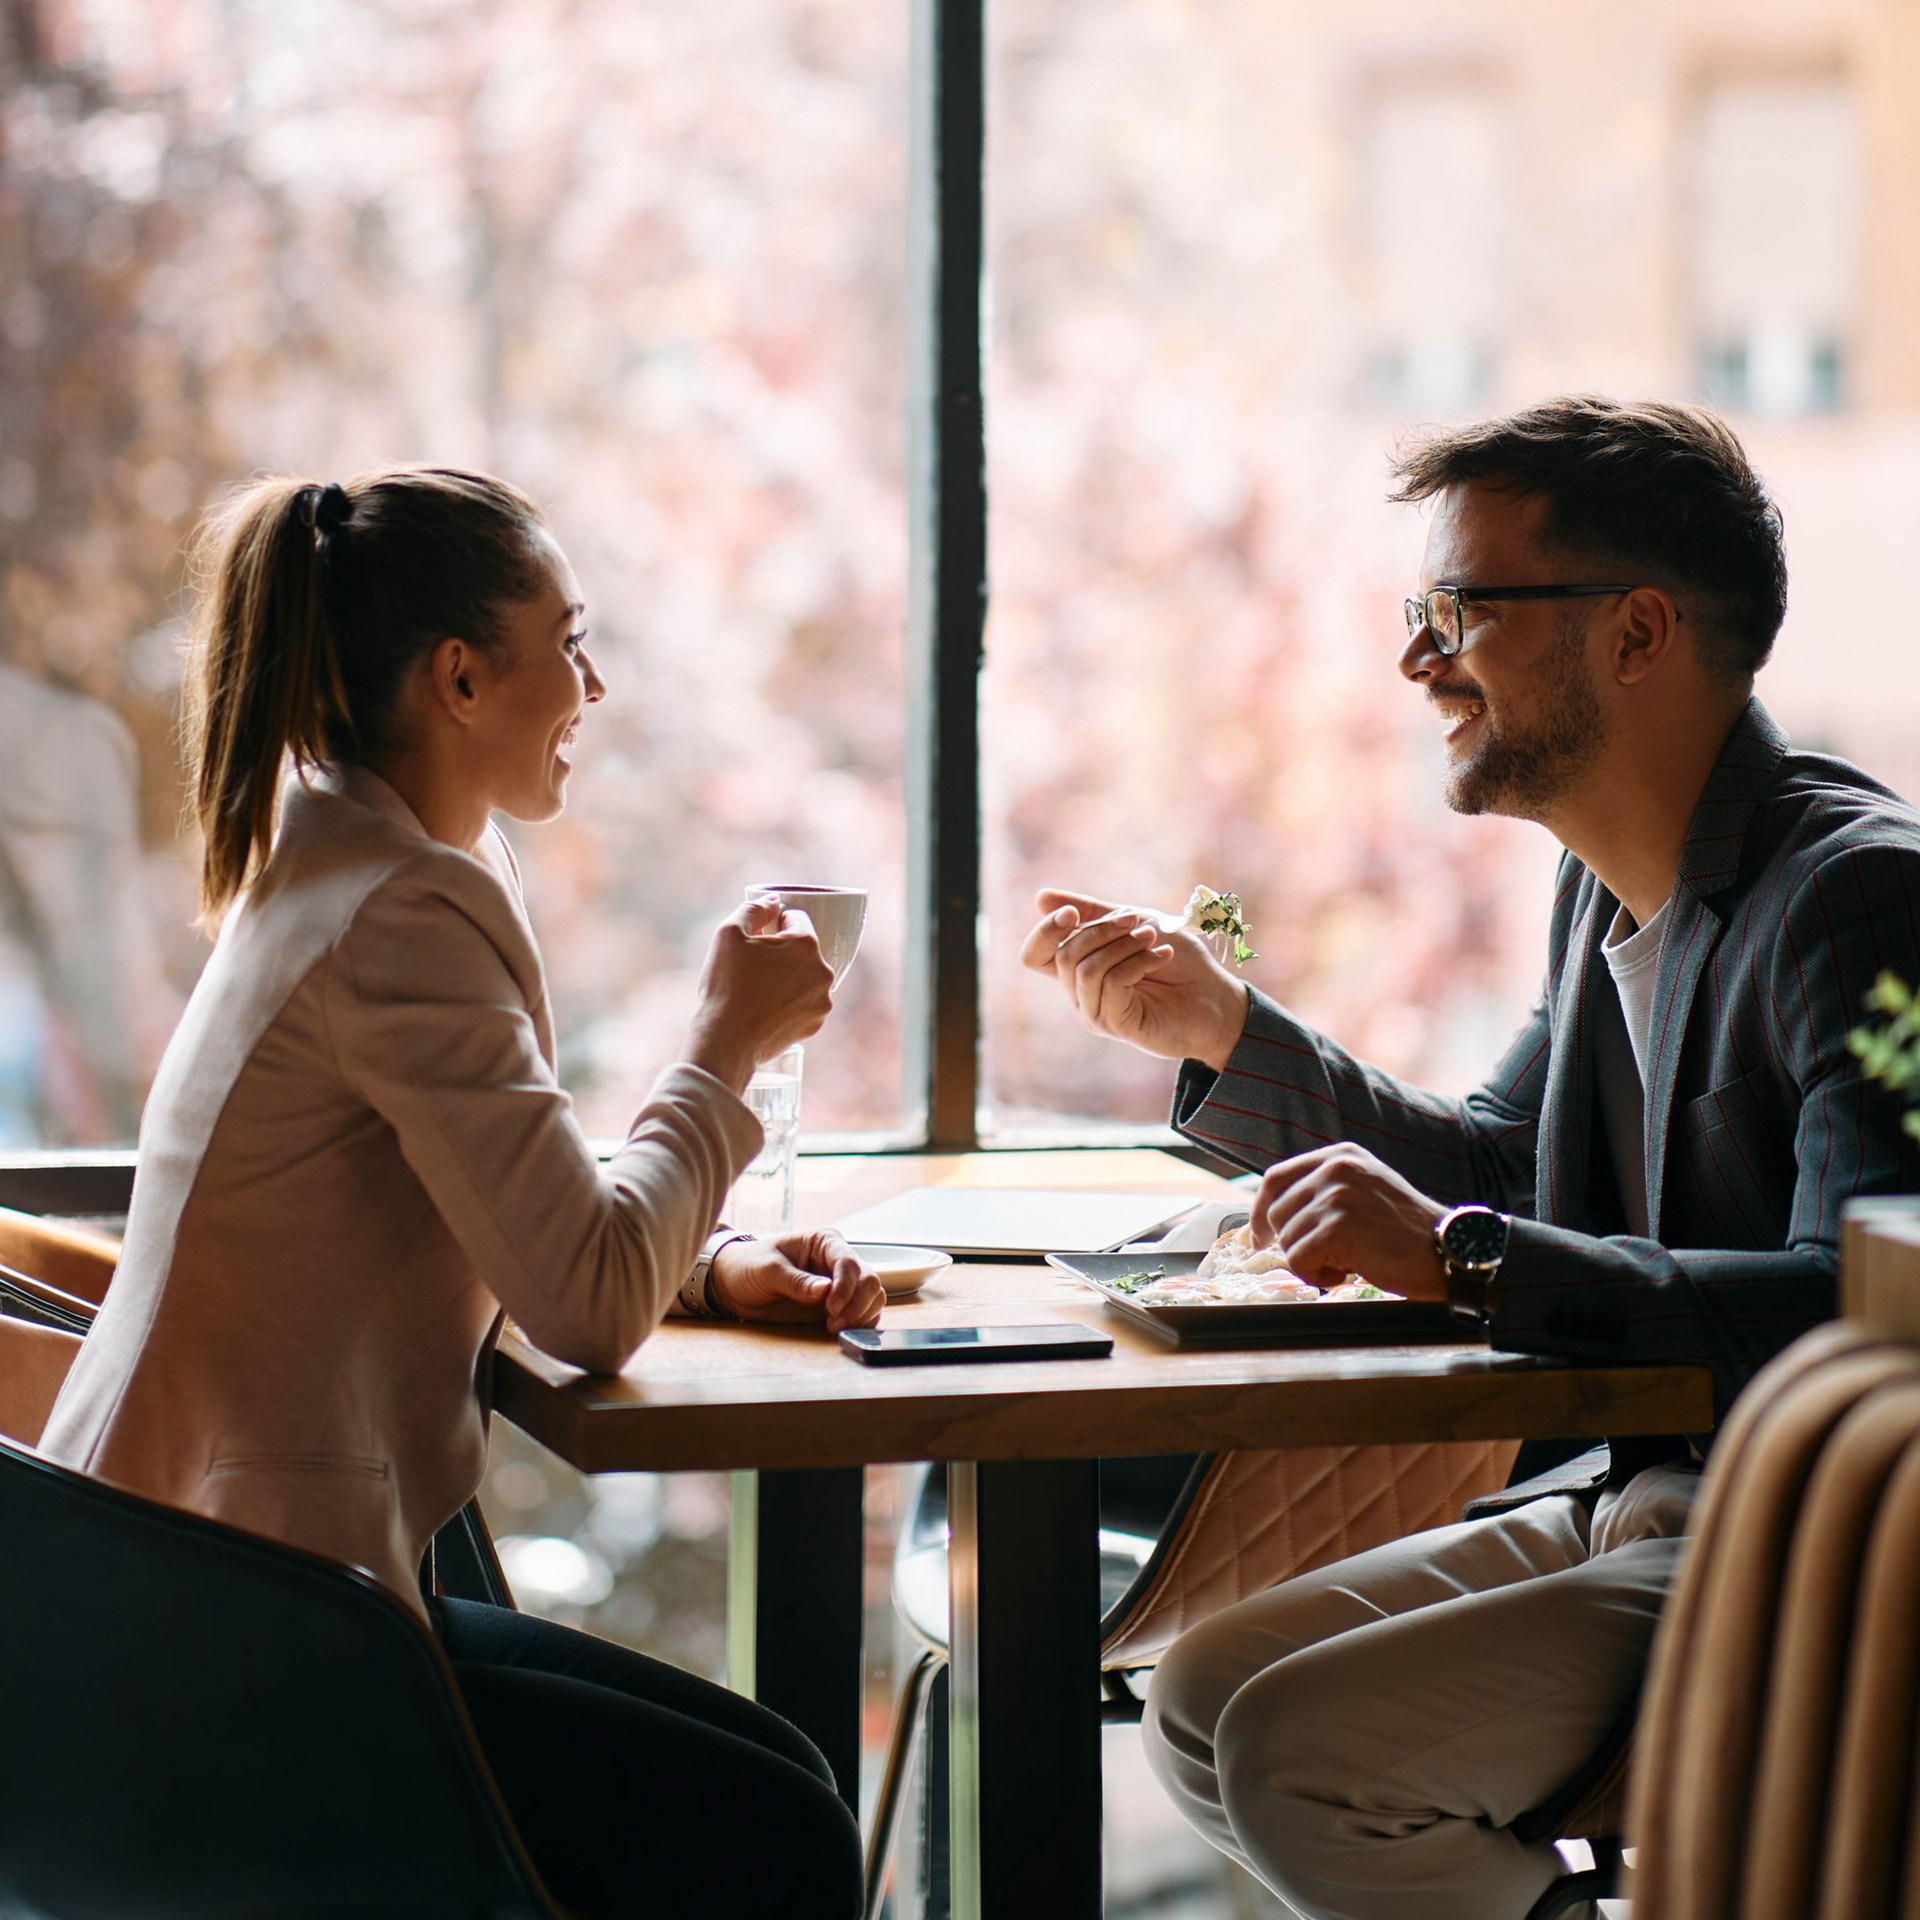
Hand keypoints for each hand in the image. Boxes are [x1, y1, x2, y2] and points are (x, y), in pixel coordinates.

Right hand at [685, 898, 834, 1092]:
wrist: (726, 1039)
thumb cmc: (726, 985)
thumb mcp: (729, 933)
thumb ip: (754, 908)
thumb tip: (774, 901)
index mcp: (806, 944)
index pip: (795, 918)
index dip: (772, 925)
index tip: (755, 941)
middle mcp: (823, 971)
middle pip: (803, 949)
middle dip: (781, 952)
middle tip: (753, 967)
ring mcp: (822, 1000)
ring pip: (804, 976)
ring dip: (788, 977)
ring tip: (758, 990)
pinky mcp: (814, 1024)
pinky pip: (804, 1002)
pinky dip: (789, 1002)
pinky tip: (766, 1008)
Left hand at [710, 1228, 884, 1332]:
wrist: (736, 1284)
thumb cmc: (749, 1267)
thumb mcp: (767, 1271)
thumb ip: (796, 1281)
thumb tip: (825, 1290)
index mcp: (824, 1243)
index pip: (848, 1262)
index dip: (845, 1287)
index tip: (830, 1308)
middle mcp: (837, 1261)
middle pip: (869, 1280)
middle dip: (856, 1304)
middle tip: (833, 1324)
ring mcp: (841, 1283)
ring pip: (873, 1297)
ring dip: (861, 1315)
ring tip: (834, 1328)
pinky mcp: (839, 1304)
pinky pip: (865, 1312)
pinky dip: (861, 1323)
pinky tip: (843, 1331)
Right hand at [1018, 887, 1249, 1070]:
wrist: (1215, 996)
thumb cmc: (1177, 961)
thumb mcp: (1133, 923)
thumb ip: (1091, 913)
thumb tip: (1041, 898)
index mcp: (1079, 969)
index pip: (1035, 955)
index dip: (1045, 932)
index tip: (1072, 912)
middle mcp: (1080, 994)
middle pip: (1063, 955)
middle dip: (1102, 930)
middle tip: (1138, 921)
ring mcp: (1096, 1012)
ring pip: (1085, 969)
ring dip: (1123, 945)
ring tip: (1153, 940)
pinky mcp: (1115, 1024)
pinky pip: (1111, 983)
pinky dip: (1138, 962)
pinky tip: (1161, 958)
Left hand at [1248, 1144, 1446, 1299]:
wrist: (1448, 1251)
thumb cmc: (1405, 1232)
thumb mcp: (1364, 1191)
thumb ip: (1324, 1191)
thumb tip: (1269, 1218)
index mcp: (1339, 1156)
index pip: (1275, 1179)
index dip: (1259, 1212)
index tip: (1258, 1237)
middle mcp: (1335, 1169)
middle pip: (1276, 1214)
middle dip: (1294, 1245)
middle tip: (1330, 1258)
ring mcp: (1336, 1196)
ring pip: (1287, 1242)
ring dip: (1312, 1263)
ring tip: (1349, 1263)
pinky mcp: (1337, 1227)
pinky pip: (1299, 1261)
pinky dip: (1319, 1277)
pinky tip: (1349, 1273)